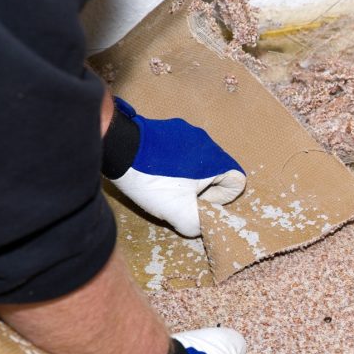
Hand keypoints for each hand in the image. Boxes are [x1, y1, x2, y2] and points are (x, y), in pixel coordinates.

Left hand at [104, 97, 245, 236]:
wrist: (116, 147)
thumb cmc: (153, 180)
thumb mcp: (178, 213)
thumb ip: (198, 224)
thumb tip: (200, 225)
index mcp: (216, 159)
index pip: (237, 182)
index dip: (221, 198)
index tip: (197, 202)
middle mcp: (206, 141)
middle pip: (215, 172)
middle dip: (200, 188)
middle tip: (178, 197)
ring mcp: (185, 131)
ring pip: (196, 161)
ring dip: (185, 176)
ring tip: (162, 184)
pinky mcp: (166, 127)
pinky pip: (178, 150)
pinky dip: (170, 163)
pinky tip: (152, 171)